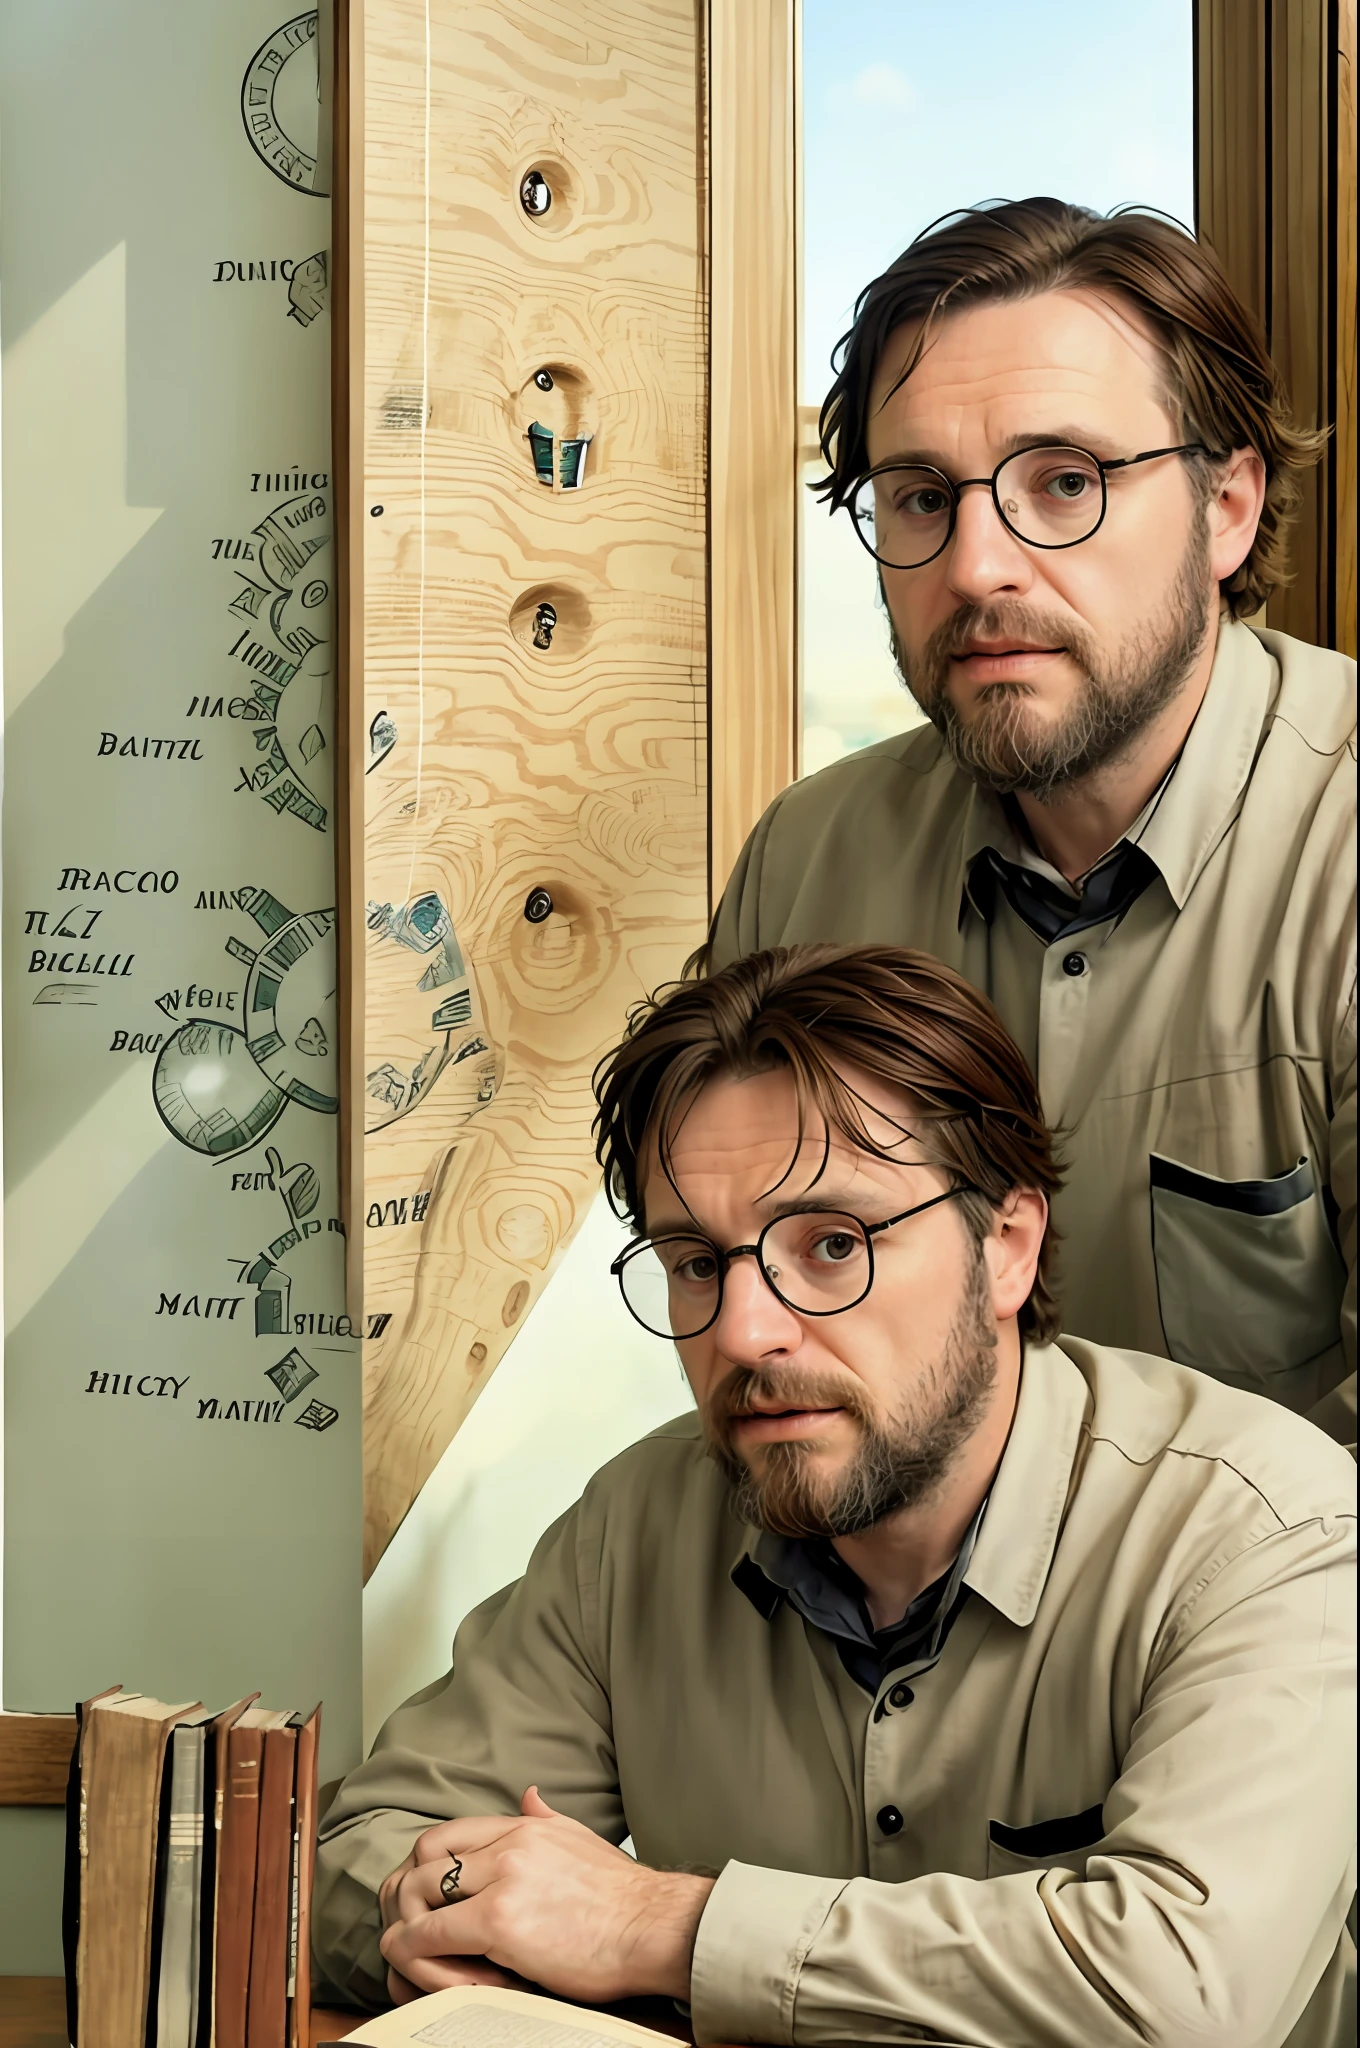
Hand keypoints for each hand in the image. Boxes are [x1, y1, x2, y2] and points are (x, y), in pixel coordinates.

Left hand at [378, 1787, 714, 2003]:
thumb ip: (546, 1818)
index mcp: (524, 1826)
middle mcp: (509, 1844)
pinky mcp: (500, 1921)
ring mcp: (503, 1880)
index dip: (423, 1866)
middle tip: (404, 1922)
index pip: (447, 1833)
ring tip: (406, 1947)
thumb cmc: (622, 1897)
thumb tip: (529, 1794)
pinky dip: (413, 1950)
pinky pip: (433, 1933)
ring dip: (404, 1922)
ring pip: (419, 1891)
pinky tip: (414, 1963)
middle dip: (406, 1892)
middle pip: (425, 1857)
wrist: (652, 1926)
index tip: (422, 1895)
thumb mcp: (580, 1839)